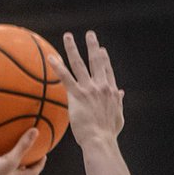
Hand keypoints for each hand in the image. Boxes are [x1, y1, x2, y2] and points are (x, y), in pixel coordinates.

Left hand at [48, 30, 124, 148]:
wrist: (100, 140)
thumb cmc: (108, 133)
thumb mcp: (118, 117)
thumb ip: (119, 102)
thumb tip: (122, 92)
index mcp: (111, 91)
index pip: (107, 71)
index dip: (105, 59)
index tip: (102, 50)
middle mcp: (102, 86)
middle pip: (96, 61)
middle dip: (92, 46)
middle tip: (89, 34)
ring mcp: (89, 89)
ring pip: (79, 64)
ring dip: (73, 48)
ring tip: (68, 37)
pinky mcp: (77, 95)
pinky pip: (65, 77)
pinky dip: (58, 66)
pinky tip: (51, 57)